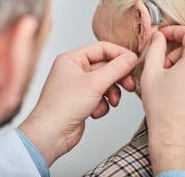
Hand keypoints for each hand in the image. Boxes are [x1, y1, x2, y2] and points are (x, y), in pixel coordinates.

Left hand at [19, 42, 136, 165]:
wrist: (51, 135)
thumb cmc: (63, 107)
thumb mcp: (95, 83)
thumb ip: (116, 68)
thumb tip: (131, 58)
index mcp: (73, 59)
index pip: (102, 49)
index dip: (119, 54)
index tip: (134, 62)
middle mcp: (75, 70)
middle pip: (105, 66)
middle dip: (118, 77)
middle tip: (129, 84)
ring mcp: (79, 85)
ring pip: (105, 82)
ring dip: (111, 93)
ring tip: (112, 102)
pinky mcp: (82, 99)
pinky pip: (101, 96)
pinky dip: (102, 104)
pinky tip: (95, 112)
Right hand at [140, 26, 184, 175]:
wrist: (175, 139)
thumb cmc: (162, 109)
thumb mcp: (151, 73)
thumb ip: (155, 48)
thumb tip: (159, 36)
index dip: (175, 31)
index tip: (165, 36)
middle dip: (176, 56)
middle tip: (163, 70)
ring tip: (172, 86)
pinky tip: (183, 96)